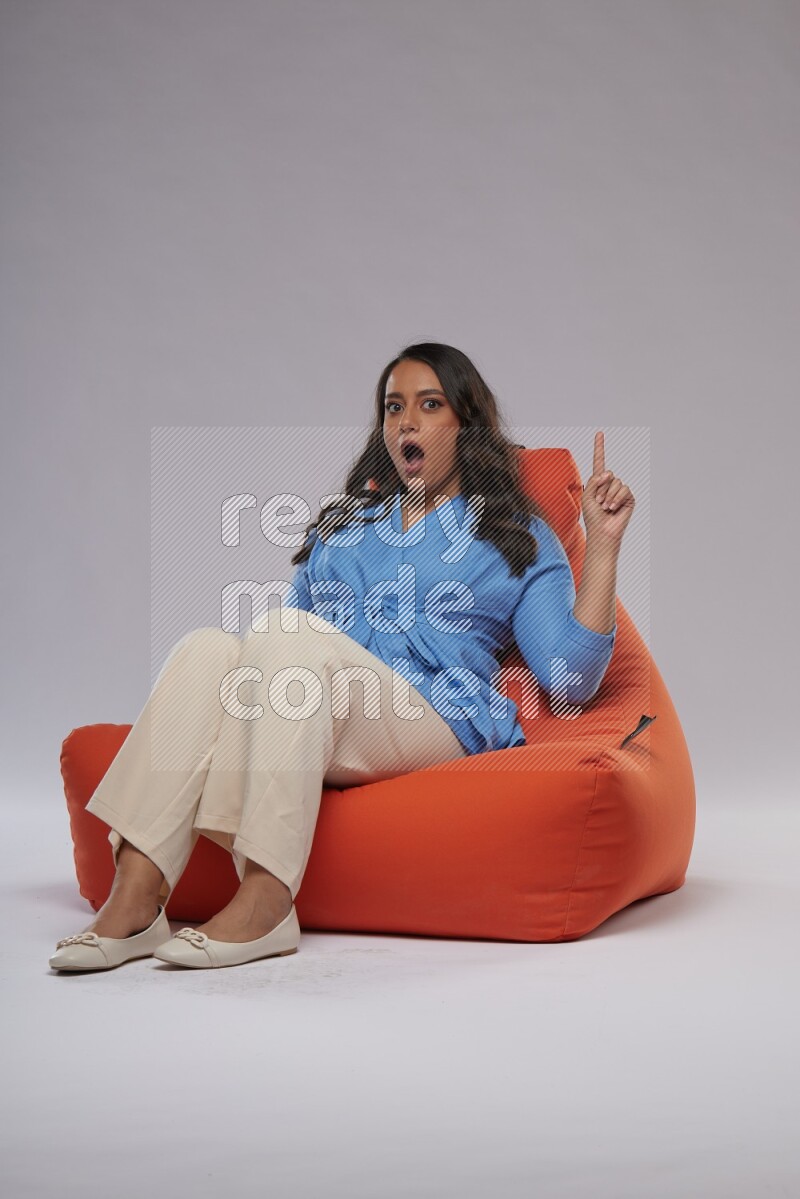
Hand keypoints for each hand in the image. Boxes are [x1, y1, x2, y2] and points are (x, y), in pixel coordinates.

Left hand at [581, 431, 634, 545]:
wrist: (602, 532)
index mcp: (597, 482)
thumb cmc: (592, 517)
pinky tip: (613, 508)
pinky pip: (624, 489)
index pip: (599, 461)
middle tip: (599, 503)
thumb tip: (609, 473)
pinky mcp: (629, 497)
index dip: (599, 447)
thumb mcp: (586, 496)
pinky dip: (617, 498)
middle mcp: (609, 484)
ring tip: (605, 508)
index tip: (599, 433)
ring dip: (608, 495)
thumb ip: (593, 480)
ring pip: (616, 482)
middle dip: (601, 488)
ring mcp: (620, 490)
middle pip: (608, 474)